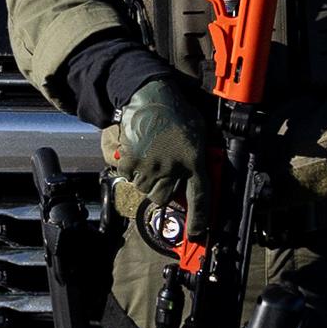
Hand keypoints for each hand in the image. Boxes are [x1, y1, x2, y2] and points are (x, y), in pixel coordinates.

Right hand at [104, 77, 215, 221]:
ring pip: (144, 188)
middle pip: (163, 197)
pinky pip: (127, 176)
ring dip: (145, 179)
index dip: (199, 218)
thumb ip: (198, 156)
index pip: (199, 198)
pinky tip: (136, 152)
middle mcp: (172, 168)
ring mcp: (150, 166)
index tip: (197, 232)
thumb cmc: (176, 110)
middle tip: (161, 174)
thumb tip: (197, 174)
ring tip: (149, 158)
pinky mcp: (131, 160)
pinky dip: (129, 168)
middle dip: (162, 190)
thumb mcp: (198, 132)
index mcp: (194, 161)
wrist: (150, 95)